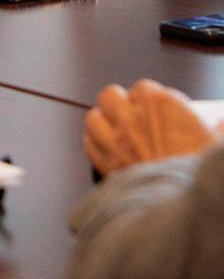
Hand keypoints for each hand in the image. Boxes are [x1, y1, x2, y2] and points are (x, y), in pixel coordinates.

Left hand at [83, 79, 222, 176]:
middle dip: (119, 103)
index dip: (149, 99)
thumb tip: (221, 122)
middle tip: (131, 115)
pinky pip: (89, 145)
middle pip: (110, 95)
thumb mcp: (218, 144)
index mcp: (161, 104)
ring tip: (114, 130)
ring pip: (94, 118)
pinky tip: (106, 148)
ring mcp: (116, 140)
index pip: (143, 88)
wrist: (190, 210)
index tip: (156, 110)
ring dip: (103, 122)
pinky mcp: (107, 164)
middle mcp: (133, 117)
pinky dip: (95, 144)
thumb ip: (218, 127)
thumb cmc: (203, 172)